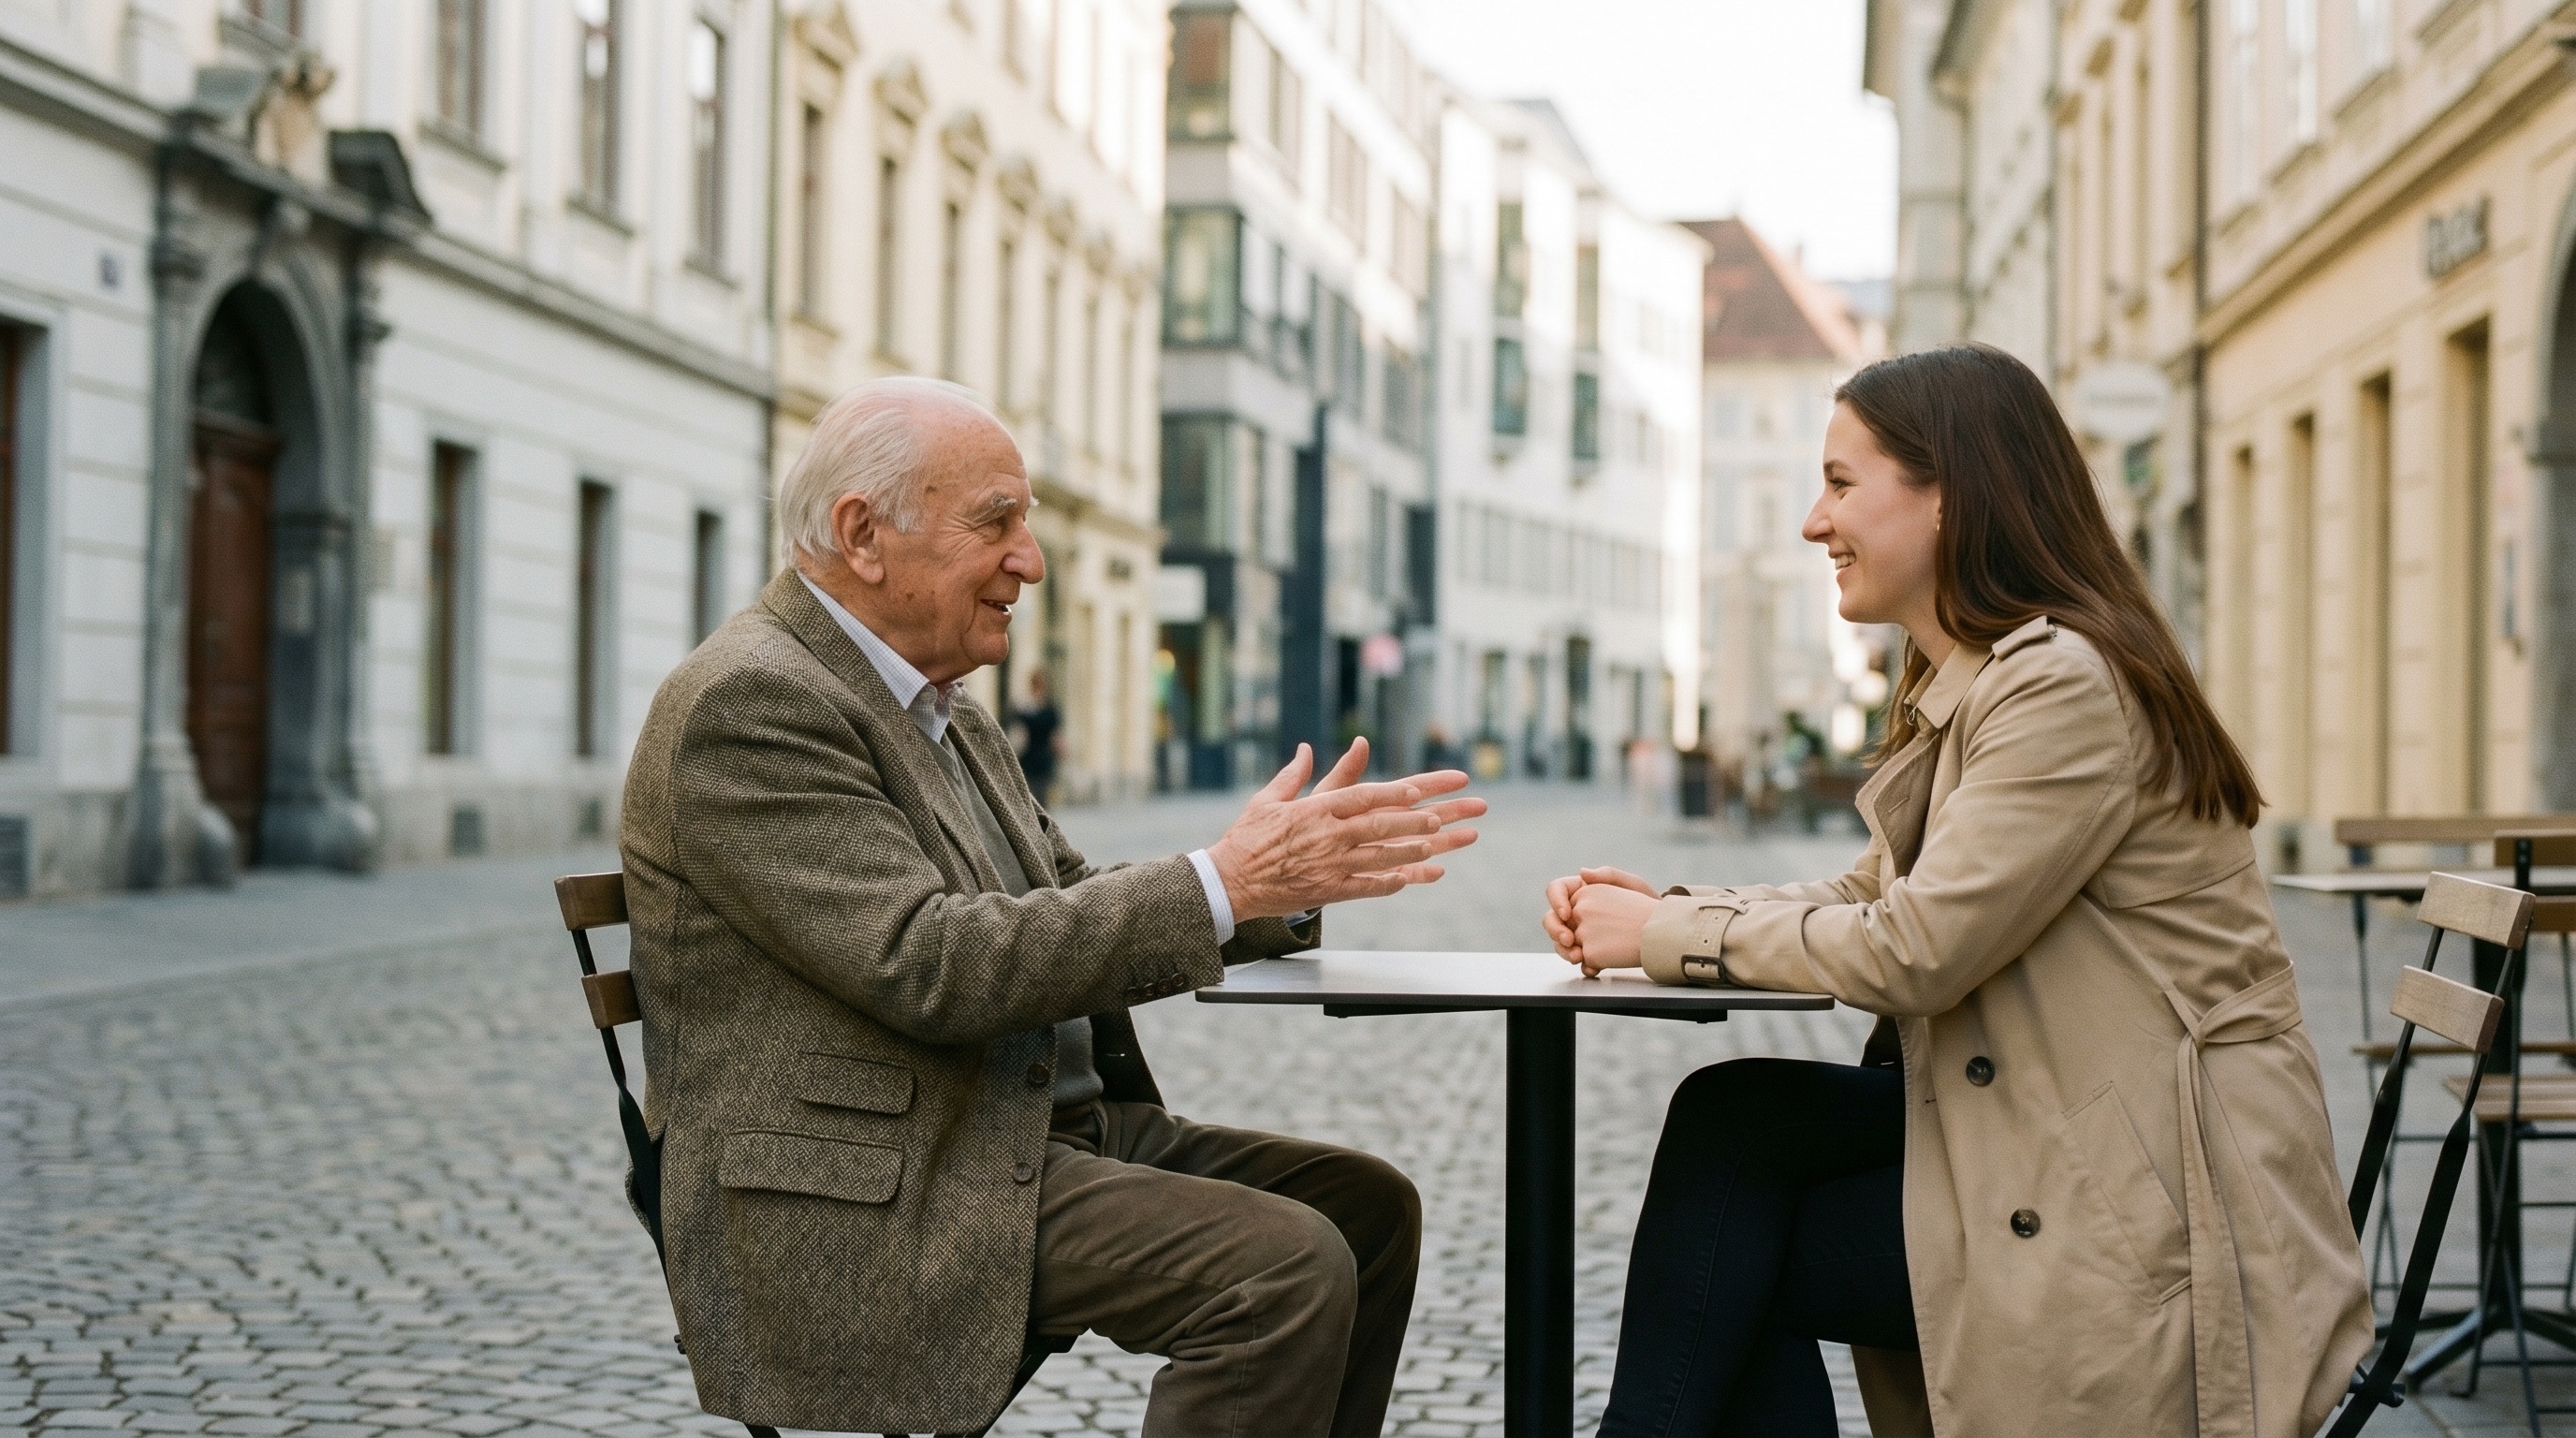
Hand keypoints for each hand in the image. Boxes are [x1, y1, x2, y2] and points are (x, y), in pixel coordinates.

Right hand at [1205, 739, 1484, 919]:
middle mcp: (1327, 835)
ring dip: (1411, 851)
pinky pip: (1366, 886)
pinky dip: (1390, 882)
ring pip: (1379, 856)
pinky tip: (1411, 878)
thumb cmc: (1248, 837)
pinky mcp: (1328, 890)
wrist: (1230, 881)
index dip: (1391, 792)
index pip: (1360, 796)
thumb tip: (1307, 749)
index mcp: (1314, 810)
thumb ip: (1294, 775)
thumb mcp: (1268, 799)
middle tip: (1439, 817)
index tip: (1416, 788)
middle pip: (1379, 825)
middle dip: (1412, 820)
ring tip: (1437, 846)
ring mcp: (1330, 864)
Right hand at [1543, 866, 1656, 970]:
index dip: (1555, 901)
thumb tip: (1583, 872)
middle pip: (1551, 919)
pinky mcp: (1590, 952)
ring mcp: (1581, 933)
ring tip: (1579, 957)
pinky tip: (1592, 967)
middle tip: (1569, 940)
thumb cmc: (1646, 903)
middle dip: (1555, 931)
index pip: (1555, 891)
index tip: (1567, 914)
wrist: (1660, 930)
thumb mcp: (1631, 884)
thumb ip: (1608, 874)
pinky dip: (1582, 965)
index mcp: (1581, 892)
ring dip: (1564, 951)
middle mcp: (1576, 912)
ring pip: (1560, 942)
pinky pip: (1579, 959)